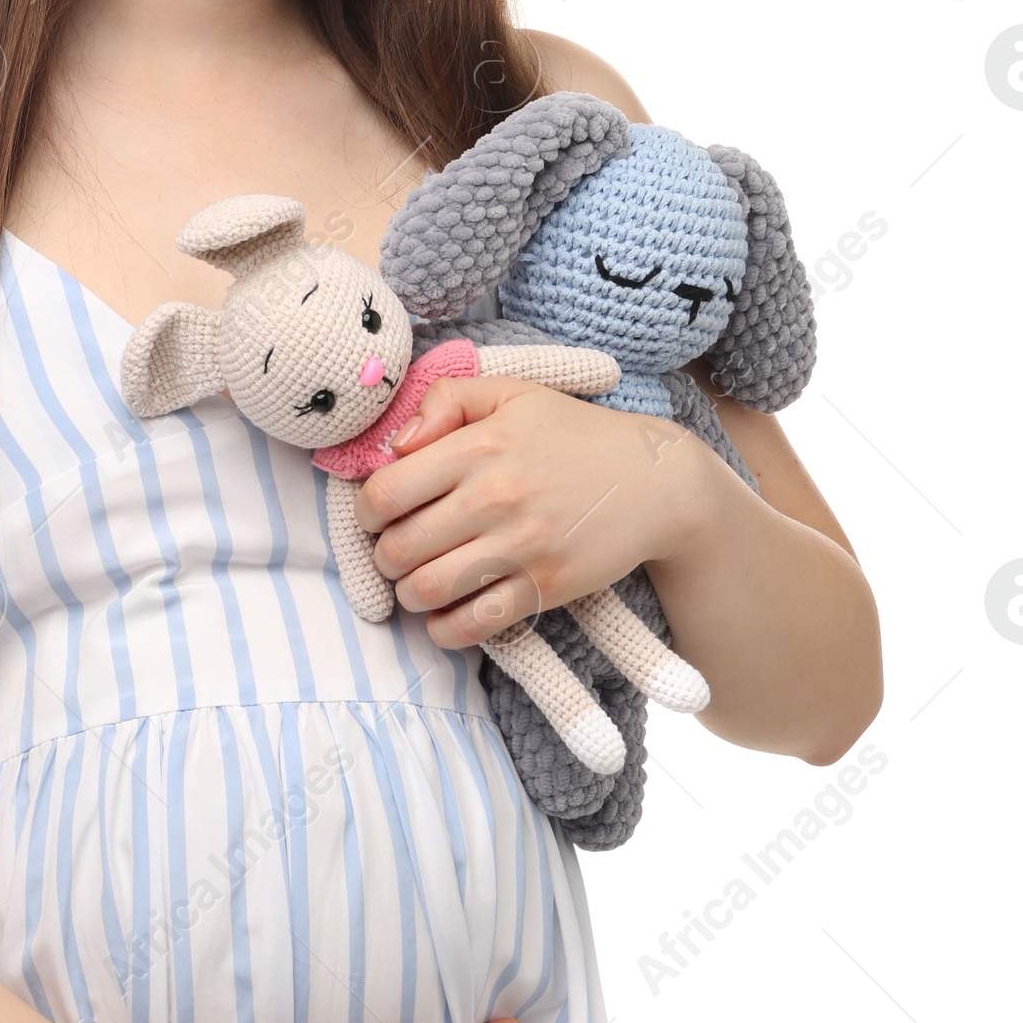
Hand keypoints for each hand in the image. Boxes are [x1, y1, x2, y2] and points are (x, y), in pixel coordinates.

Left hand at [352, 373, 720, 649]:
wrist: (656, 481)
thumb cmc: (575, 435)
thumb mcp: (513, 393)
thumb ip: (447, 399)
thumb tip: (396, 444)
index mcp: (479, 446)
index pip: (384, 493)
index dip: (365, 512)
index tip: (377, 516)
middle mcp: (494, 497)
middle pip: (397, 548)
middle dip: (384, 557)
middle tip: (397, 553)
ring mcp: (521, 547)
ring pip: (426, 590)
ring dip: (408, 594)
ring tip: (418, 582)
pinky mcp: (546, 587)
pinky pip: (473, 624)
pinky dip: (445, 629)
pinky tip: (445, 616)